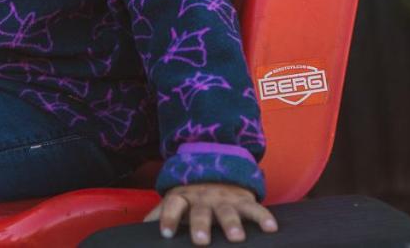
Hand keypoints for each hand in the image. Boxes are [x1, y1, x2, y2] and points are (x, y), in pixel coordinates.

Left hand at [144, 183, 276, 243]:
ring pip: (228, 211)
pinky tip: (271, 228)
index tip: (166, 233)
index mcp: (183, 197)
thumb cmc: (192, 197)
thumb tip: (139, 232)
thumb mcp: (175, 201)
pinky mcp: (243, 200)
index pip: (173, 205)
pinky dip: (263, 217)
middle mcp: (203, 198)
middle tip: (200, 241)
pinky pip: (255, 208)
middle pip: (201, 212)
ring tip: (236, 238)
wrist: (217, 170)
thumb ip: (160, 214)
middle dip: (201, 226)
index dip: (169, 217)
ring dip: (232, 224)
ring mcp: (224, 198)